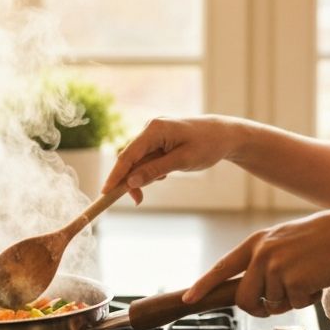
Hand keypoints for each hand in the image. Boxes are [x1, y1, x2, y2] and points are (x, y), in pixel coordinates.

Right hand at [101, 116, 238, 204]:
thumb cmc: (207, 145)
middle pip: (130, 158)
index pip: (128, 154)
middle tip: (138, 201)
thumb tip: (130, 182)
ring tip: (166, 177)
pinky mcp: (158, 139)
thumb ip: (155, 170)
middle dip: (132, 180)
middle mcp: (150, 128)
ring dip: (144, 175)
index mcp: (155, 129)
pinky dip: (152, 169)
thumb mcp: (182, 161)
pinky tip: (168, 171)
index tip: (105, 192)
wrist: (224, 134)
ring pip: (138, 160)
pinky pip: (147, 158)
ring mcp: (153, 132)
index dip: (115, 175)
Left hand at [183, 208, 329, 317]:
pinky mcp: (292, 281)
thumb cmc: (324, 239)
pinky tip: (318, 278)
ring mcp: (276, 267)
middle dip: (259, 308)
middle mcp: (262, 253)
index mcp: (257, 242)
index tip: (189, 298)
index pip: (223, 266)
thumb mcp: (286, 241)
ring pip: (273, 304)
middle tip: (278, 303)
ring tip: (309, 276)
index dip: (204, 284)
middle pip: (245, 298)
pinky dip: (308, 299)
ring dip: (291, 300)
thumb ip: (266, 261)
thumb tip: (253, 294)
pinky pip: (294, 305)